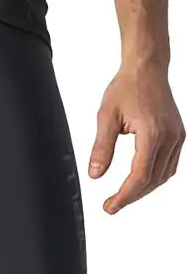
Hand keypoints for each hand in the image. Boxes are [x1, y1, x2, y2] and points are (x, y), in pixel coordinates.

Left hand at [89, 59, 184, 213]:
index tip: (110, 206)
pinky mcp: (179, 135)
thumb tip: (95, 175)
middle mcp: (169, 138)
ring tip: (124, 194)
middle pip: (153, 180)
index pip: (140, 176)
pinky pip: (170, 165)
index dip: (125, 195)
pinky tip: (141, 178)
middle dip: (133, 195)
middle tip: (112, 204)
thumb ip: (102, 147)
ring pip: (164, 175)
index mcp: (152, 133)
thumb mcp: (106, 115)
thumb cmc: (127, 86)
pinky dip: (155, 176)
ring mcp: (177, 137)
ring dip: (145, 188)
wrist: (146, 68)